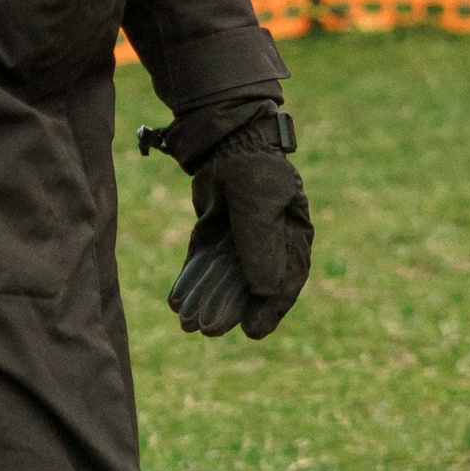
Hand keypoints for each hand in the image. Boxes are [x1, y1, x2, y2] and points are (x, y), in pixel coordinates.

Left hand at [168, 116, 312, 340]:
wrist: (224, 139)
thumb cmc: (251, 170)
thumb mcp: (259, 206)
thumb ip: (261, 246)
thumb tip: (265, 293)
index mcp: (293, 237)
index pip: (285, 281)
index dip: (270, 309)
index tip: (253, 331)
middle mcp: (269, 242)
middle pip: (251, 286)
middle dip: (230, 310)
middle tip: (209, 331)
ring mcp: (239, 238)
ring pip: (224, 278)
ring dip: (207, 300)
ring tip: (188, 324)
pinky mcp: (215, 232)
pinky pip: (204, 263)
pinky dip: (193, 281)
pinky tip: (176, 301)